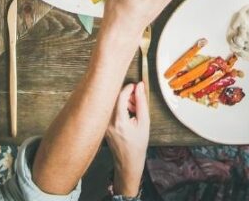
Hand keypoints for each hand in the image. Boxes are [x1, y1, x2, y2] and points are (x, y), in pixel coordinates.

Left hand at [106, 82, 148, 197]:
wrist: (128, 162)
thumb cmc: (138, 145)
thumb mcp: (145, 123)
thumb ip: (142, 102)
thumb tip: (140, 86)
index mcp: (119, 121)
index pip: (120, 96)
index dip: (129, 88)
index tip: (137, 87)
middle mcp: (108, 122)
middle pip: (115, 98)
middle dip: (127, 95)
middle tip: (137, 100)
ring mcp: (104, 124)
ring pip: (112, 103)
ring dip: (124, 101)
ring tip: (134, 109)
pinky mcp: (103, 125)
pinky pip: (110, 110)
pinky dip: (120, 107)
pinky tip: (128, 114)